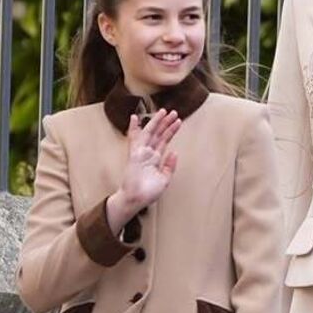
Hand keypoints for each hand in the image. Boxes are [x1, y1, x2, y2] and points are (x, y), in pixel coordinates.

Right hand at [106, 109, 181, 233]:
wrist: (136, 200)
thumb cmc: (148, 192)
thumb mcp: (165, 178)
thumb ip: (170, 166)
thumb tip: (174, 152)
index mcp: (155, 159)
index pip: (163, 141)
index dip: (170, 130)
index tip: (178, 121)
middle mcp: (148, 154)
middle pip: (158, 134)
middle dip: (165, 123)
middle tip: (174, 112)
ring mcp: (140, 153)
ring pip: (149, 133)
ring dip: (156, 122)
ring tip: (164, 111)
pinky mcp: (134, 155)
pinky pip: (134, 140)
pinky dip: (134, 129)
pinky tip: (134, 118)